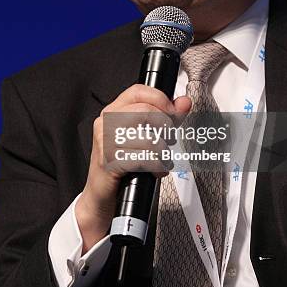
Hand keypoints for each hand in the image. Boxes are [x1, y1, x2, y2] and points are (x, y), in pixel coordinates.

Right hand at [75, 84, 190, 251]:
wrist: (101, 196)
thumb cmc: (123, 164)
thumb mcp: (145, 136)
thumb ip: (166, 118)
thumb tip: (185, 102)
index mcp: (113, 111)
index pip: (138, 91)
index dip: (160, 99)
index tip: (172, 112)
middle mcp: (105, 122)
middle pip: (146, 112)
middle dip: (165, 129)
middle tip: (167, 141)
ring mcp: (104, 142)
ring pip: (148, 138)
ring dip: (162, 153)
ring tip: (160, 160)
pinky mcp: (108, 162)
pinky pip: (143, 159)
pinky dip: (156, 167)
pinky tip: (155, 171)